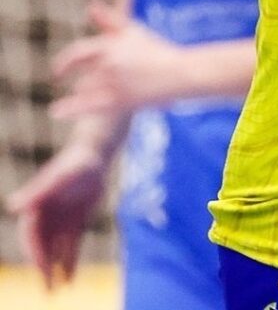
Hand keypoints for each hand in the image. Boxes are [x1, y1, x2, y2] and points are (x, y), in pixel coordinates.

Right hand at [5, 140, 108, 289]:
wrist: (96, 154)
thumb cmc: (76, 163)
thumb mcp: (60, 177)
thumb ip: (39, 191)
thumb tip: (13, 205)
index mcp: (36, 207)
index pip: (32, 236)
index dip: (36, 254)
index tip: (42, 270)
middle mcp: (45, 217)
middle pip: (42, 247)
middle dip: (43, 269)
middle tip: (47, 291)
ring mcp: (60, 220)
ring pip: (56, 250)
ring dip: (55, 270)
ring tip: (56, 292)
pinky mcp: (75, 221)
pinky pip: (71, 245)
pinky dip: (70, 261)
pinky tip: (70, 278)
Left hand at [50, 0, 186, 117]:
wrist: (181, 73)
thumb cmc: (158, 49)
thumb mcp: (134, 30)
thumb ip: (109, 19)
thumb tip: (90, 3)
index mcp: (111, 46)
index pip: (77, 53)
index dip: (64, 61)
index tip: (58, 69)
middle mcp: (108, 64)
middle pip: (80, 72)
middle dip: (68, 73)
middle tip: (59, 77)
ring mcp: (113, 84)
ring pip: (84, 88)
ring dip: (82, 90)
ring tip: (83, 93)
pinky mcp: (119, 102)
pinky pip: (86, 106)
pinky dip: (69, 108)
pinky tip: (56, 111)